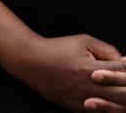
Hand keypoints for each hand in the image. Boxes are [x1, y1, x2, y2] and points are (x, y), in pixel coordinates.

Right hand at [8, 34, 125, 111]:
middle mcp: (90, 87)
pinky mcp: (75, 107)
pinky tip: (106, 99)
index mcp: (93, 69)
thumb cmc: (56, 48)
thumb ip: (106, 50)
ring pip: (113, 108)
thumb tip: (122, 60)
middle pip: (124, 95)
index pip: (124, 73)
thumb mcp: (82, 41)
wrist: (31, 61)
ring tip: (117, 91)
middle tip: (124, 82)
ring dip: (120, 101)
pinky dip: (106, 107)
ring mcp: (83, 100)